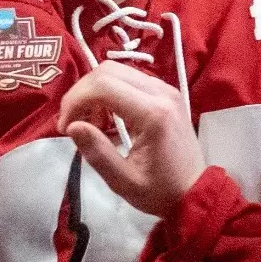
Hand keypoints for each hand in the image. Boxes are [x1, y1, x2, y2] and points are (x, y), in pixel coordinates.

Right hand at [57, 62, 207, 218]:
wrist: (195, 191)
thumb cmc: (161, 191)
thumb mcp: (124, 181)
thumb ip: (97, 153)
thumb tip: (72, 125)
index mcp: (153, 113)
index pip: (102, 85)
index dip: (75, 101)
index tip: (65, 127)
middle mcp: (161, 93)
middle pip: (108, 71)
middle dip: (81, 93)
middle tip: (72, 122)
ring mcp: (166, 90)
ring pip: (117, 71)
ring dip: (94, 91)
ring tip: (88, 123)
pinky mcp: (165, 93)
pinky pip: (129, 79)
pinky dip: (109, 92)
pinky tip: (105, 117)